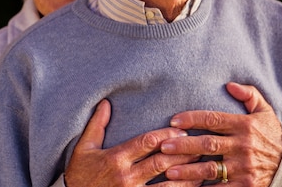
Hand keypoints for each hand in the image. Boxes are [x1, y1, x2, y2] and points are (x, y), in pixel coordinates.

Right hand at [64, 99, 200, 186]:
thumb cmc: (80, 173)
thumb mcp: (84, 147)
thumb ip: (97, 124)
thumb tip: (106, 102)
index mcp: (116, 158)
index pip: (147, 142)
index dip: (167, 135)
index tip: (181, 131)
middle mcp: (126, 177)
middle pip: (161, 162)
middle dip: (182, 153)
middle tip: (198, 145)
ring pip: (166, 184)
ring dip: (186, 176)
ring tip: (202, 167)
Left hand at [161, 82, 281, 185]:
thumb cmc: (271, 135)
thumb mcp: (265, 111)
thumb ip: (249, 94)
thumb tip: (229, 84)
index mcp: (244, 125)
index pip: (214, 119)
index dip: (192, 118)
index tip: (174, 120)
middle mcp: (243, 146)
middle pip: (208, 144)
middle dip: (184, 145)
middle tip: (163, 146)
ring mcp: (244, 168)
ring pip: (211, 169)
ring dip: (188, 171)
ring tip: (169, 172)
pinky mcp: (247, 186)